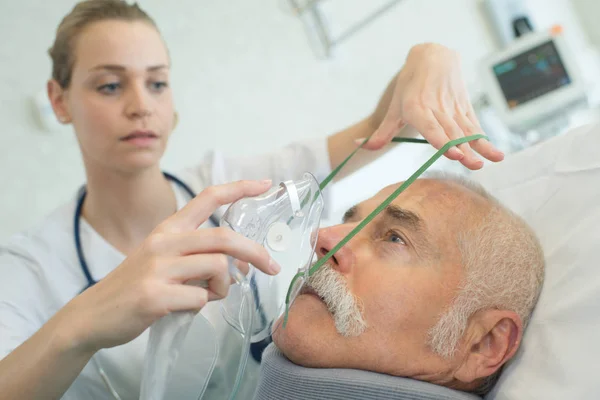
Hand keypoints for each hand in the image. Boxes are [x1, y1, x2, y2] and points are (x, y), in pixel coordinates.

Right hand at [62, 179, 278, 351]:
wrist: (94, 315)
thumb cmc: (138, 286)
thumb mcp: (164, 260)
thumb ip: (199, 256)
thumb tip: (241, 264)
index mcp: (168, 229)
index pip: (207, 197)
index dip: (239, 188)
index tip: (264, 183)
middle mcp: (163, 242)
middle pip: (224, 238)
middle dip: (256, 252)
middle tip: (272, 267)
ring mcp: (157, 268)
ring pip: (218, 268)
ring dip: (224, 287)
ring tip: (209, 296)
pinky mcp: (154, 295)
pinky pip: (199, 299)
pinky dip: (201, 306)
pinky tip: (184, 308)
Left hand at [366, 43, 503, 169]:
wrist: (433, 56)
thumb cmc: (410, 85)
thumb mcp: (395, 107)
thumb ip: (382, 131)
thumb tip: (358, 147)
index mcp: (416, 108)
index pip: (430, 126)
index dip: (441, 140)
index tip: (453, 153)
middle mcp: (436, 107)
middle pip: (451, 132)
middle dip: (462, 149)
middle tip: (471, 164)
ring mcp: (453, 107)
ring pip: (466, 129)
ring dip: (478, 146)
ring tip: (488, 161)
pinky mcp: (465, 107)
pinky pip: (475, 125)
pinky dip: (485, 139)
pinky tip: (496, 153)